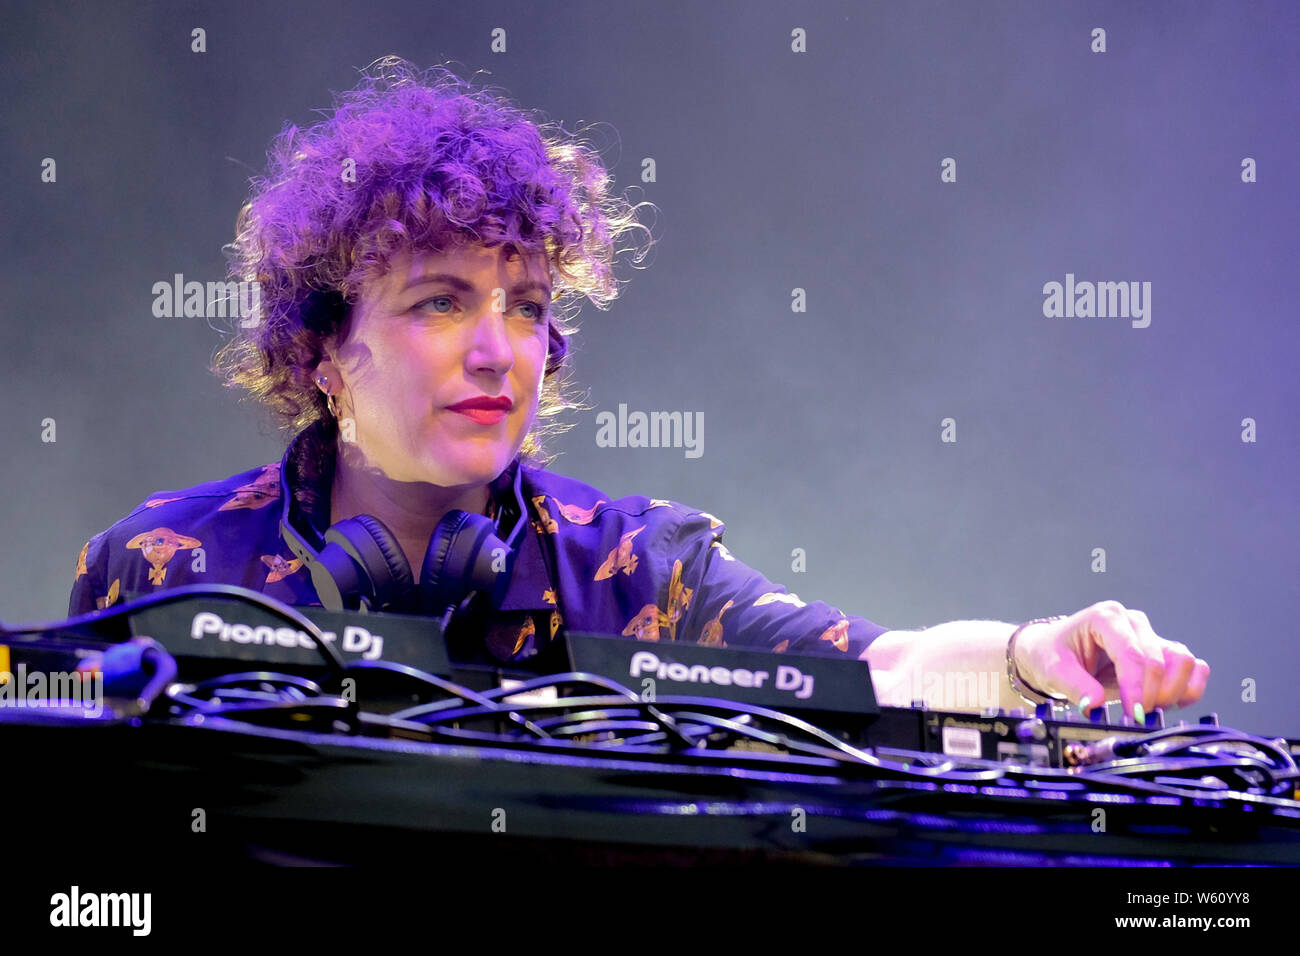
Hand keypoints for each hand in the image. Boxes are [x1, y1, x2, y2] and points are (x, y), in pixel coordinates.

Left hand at [1013, 601, 1209, 719]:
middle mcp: (1132, 622)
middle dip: (1151, 694)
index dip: (1137, 688)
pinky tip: (1168, 702)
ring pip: (1183, 660)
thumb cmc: (1052, 654)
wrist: (1053, 650)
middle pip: (1160, 660)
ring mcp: (1150, 635)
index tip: (1134, 715)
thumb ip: (1074, 686)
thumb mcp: (1053, 670)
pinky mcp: (1162, 651)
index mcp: (1105, 617)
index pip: (1132, 654)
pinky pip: (1193, 667)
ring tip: (1150, 708)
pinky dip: (1188, 688)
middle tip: (1136, 717)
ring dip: (1173, 691)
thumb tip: (1094, 704)